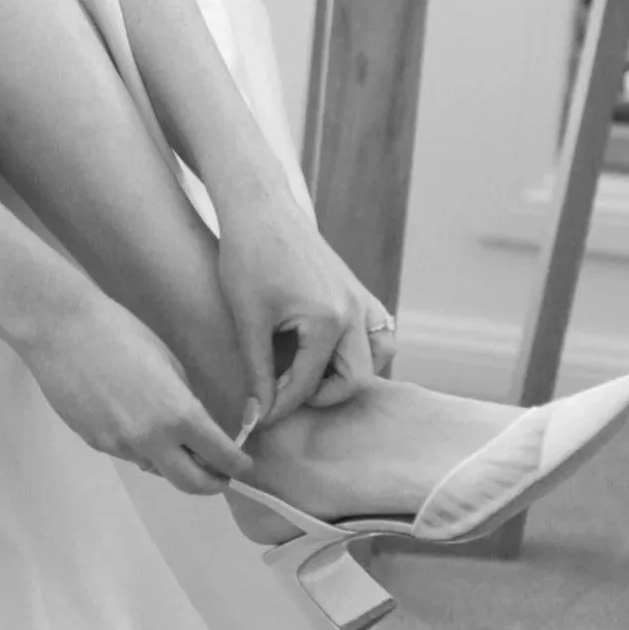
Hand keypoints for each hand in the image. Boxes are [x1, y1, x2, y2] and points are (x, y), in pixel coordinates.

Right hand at [13, 283, 250, 493]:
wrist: (62, 331)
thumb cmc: (121, 332)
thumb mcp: (169, 363)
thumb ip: (186, 402)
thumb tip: (192, 430)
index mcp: (178, 414)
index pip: (220, 455)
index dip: (237, 465)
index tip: (243, 467)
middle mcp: (151, 440)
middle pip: (191, 484)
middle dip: (212, 484)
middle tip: (219, 476)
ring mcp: (120, 446)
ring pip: (156, 468)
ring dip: (171, 461)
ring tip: (170, 438)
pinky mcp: (96, 444)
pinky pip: (129, 455)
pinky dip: (141, 447)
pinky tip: (132, 419)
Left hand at [212, 185, 392, 425]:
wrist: (261, 210)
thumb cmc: (248, 258)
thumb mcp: (248, 321)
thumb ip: (257, 373)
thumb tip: (255, 418)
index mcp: (328, 321)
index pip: (308, 384)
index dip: (280, 407)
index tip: (258, 419)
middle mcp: (355, 311)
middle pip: (357, 378)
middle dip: (322, 395)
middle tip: (287, 395)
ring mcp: (362, 298)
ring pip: (380, 354)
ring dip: (351, 372)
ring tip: (311, 374)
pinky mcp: (358, 289)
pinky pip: (377, 330)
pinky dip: (360, 348)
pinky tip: (324, 352)